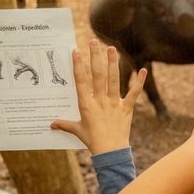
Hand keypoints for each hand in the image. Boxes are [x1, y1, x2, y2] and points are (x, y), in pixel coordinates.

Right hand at [50, 39, 146, 154]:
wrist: (111, 152)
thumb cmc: (93, 140)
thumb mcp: (77, 130)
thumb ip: (64, 124)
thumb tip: (51, 124)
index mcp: (86, 104)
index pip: (81, 81)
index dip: (78, 66)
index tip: (76, 51)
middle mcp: (100, 101)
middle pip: (97, 76)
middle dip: (95, 58)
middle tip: (94, 42)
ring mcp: (114, 104)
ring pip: (113, 80)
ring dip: (113, 63)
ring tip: (112, 48)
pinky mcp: (127, 108)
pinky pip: (133, 93)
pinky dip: (138, 82)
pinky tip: (142, 69)